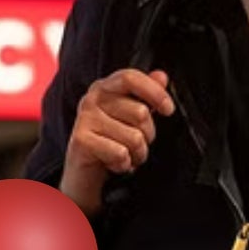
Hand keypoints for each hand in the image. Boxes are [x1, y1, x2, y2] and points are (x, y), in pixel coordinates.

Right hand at [59, 68, 175, 214]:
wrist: (84, 172)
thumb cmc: (109, 141)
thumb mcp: (130, 116)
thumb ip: (146, 94)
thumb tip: (161, 77)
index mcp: (105, 87)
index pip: (131, 78)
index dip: (154, 92)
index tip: (168, 109)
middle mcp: (92, 99)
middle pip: (140, 112)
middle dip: (147, 135)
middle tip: (137, 143)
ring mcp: (85, 119)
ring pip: (134, 137)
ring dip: (137, 153)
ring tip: (127, 154)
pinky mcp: (81, 141)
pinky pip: (120, 153)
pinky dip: (123, 164)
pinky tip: (115, 163)